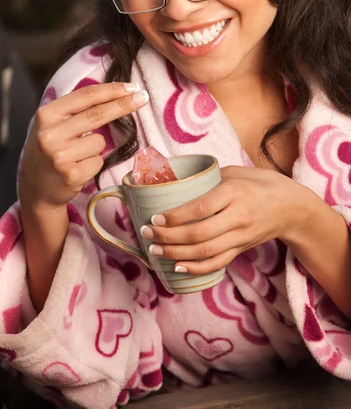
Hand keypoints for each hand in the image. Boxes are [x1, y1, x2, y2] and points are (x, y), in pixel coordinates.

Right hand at [19, 82, 148, 211]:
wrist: (35, 188)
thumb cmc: (50, 150)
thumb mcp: (53, 124)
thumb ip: (75, 110)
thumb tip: (115, 93)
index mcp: (46, 114)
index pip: (85, 96)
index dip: (111, 90)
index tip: (132, 87)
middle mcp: (50, 134)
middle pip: (97, 114)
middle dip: (123, 105)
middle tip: (143, 97)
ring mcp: (59, 156)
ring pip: (100, 141)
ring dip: (96, 148)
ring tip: (77, 156)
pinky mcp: (70, 175)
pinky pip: (98, 161)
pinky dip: (93, 164)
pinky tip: (77, 168)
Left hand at [140, 165, 314, 274]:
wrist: (292, 207)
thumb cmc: (260, 183)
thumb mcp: (235, 172)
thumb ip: (208, 178)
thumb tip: (175, 182)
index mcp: (234, 192)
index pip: (200, 208)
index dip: (175, 216)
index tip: (155, 217)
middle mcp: (238, 217)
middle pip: (199, 234)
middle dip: (169, 237)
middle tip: (147, 234)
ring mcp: (241, 236)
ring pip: (206, 252)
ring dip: (177, 254)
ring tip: (155, 251)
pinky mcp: (242, 248)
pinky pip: (218, 263)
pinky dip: (196, 268)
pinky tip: (177, 267)